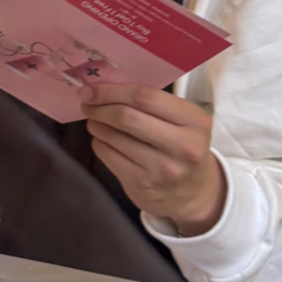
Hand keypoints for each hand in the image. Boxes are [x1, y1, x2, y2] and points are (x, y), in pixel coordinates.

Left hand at [80, 83, 225, 236]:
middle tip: (87, 103)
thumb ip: (153, 103)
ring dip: (96, 124)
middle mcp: (182, 146)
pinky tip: (103, 139)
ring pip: (113, 136)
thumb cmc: (182, 146)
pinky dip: (99, 142)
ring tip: (94, 120)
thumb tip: (103, 88)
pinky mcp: (142, 184)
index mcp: (194, 121)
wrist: (191, 193)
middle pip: (126, 117)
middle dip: (99, 107)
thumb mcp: (182, 122)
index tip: (91, 88)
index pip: (145, 97)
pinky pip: (107, 154)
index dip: (112, 91)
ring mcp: (161, 168)